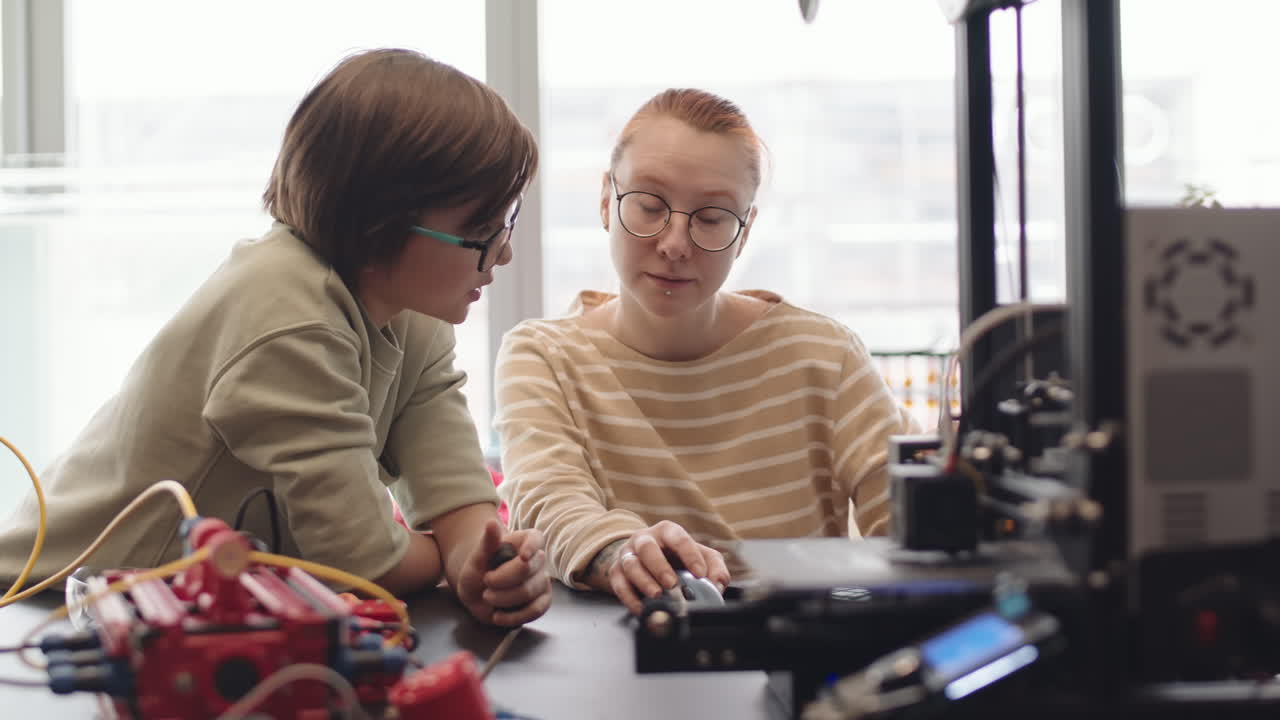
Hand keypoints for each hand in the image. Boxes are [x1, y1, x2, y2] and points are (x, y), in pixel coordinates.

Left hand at [456, 519, 551, 626]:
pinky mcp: (542, 601)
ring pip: (529, 591)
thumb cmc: (479, 570)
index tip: (522, 557)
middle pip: (527, 569)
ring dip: (503, 598)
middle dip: (501, 580)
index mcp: (525, 541)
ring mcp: (542, 581)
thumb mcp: (476, 557)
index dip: (531, 547)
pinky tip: (498, 616)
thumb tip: (491, 523)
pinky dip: (515, 616)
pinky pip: (536, 610)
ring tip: (488, 597)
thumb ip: (486, 543)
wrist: (477, 593)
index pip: (536, 539)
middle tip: (486, 581)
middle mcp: (538, 560)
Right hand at [601, 521, 730, 614]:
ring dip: (644, 581)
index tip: (700, 573)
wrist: (644, 558)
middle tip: (672, 584)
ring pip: (631, 564)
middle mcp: (645, 540)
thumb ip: (714, 567)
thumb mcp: (698, 555)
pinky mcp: (616, 572)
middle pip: (647, 548)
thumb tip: (717, 584)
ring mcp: (628, 555)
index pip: (678, 538)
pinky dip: (631, 599)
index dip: (690, 555)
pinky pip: (619, 585)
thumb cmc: (674, 557)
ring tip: (657, 595)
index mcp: (667, 532)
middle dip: (660, 566)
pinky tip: (643, 608)